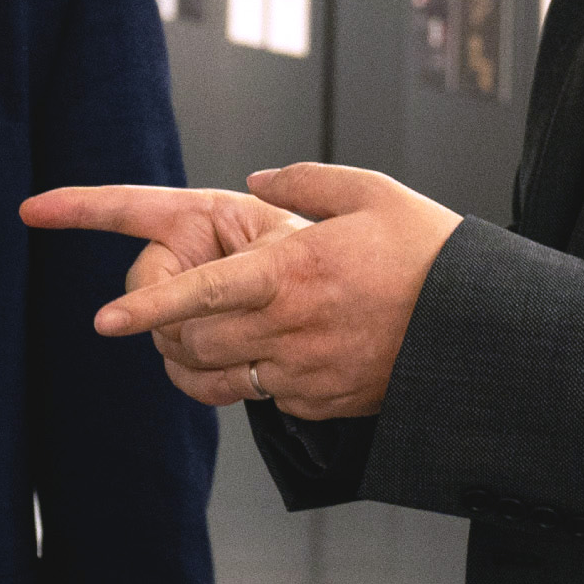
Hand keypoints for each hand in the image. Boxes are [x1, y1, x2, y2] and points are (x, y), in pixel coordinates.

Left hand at [23, 165, 463, 419]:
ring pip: (218, 375)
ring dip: (201, 353)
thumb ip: (305, 180)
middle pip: (192, 343)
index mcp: (293, 271)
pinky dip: (256, 372)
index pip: (199, 294)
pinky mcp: (319, 404)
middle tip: (177, 302)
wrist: (481, 328)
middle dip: (166, 327)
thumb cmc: (428, 251)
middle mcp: (290, 329)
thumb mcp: (372, 192)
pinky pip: (262, 395)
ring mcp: (304, 375)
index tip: (102, 319)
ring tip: (224, 324)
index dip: (145, 306)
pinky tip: (291, 342)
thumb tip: (256, 178)